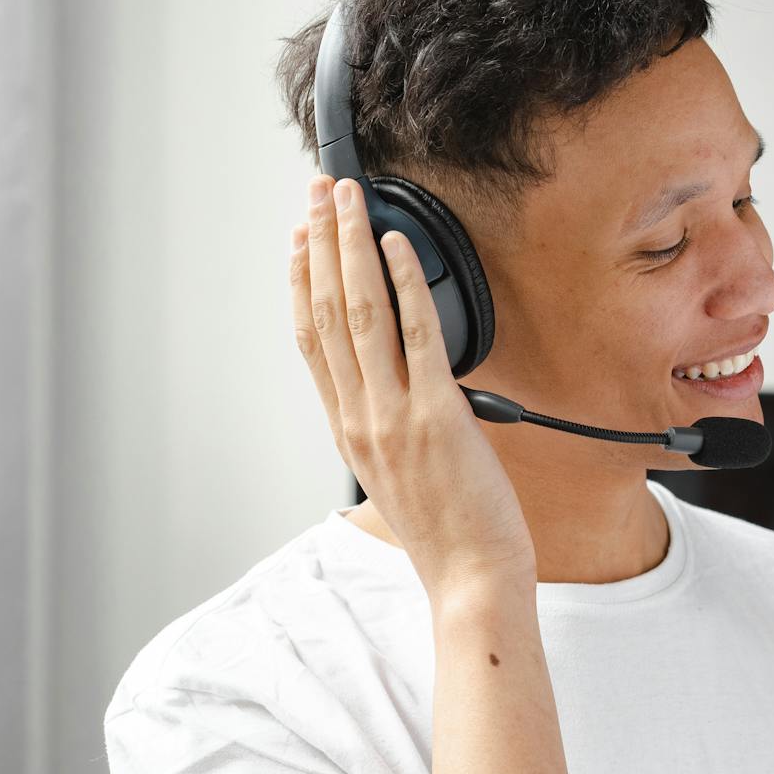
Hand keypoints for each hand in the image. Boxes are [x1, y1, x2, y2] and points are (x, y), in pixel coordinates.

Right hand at [290, 175, 533, 599]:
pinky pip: (415, 336)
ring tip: (348, 199)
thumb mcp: (401, 477)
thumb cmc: (449, 536)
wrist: (472, 579)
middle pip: (327, 312)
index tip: (300, 241)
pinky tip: (399, 246)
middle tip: (317, 194)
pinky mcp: (437, 416)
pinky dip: (405, 283)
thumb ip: (393, 429)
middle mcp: (362, 418)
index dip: (301, 282)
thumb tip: (406, 390)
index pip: (312, 341)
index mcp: (351, 431)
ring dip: (353, 245)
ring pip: (360, 312)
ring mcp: (395, 416)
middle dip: (321, 244)